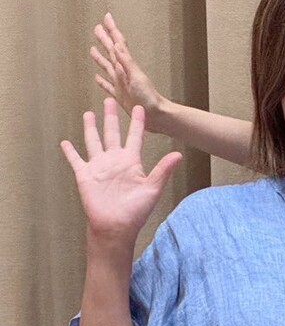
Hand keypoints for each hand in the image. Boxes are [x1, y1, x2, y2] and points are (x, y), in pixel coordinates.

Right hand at [60, 99, 182, 242]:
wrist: (116, 226)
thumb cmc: (136, 210)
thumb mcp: (152, 188)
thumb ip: (163, 170)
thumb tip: (178, 154)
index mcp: (131, 162)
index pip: (135, 137)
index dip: (137, 123)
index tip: (140, 108)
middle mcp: (114, 160)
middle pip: (112, 133)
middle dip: (111, 117)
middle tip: (110, 100)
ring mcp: (99, 167)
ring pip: (93, 141)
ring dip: (90, 128)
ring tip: (89, 113)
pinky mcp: (85, 175)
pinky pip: (76, 160)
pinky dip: (70, 151)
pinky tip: (65, 141)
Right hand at [90, 13, 166, 116]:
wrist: (156, 116)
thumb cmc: (150, 99)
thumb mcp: (137, 78)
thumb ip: (127, 62)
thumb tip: (117, 45)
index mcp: (127, 67)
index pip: (118, 44)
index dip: (112, 30)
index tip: (106, 17)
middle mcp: (123, 73)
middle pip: (111, 52)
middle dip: (104, 39)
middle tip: (97, 27)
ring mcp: (120, 83)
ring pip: (107, 66)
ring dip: (100, 57)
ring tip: (92, 48)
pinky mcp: (119, 96)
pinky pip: (107, 85)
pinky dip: (101, 80)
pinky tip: (97, 77)